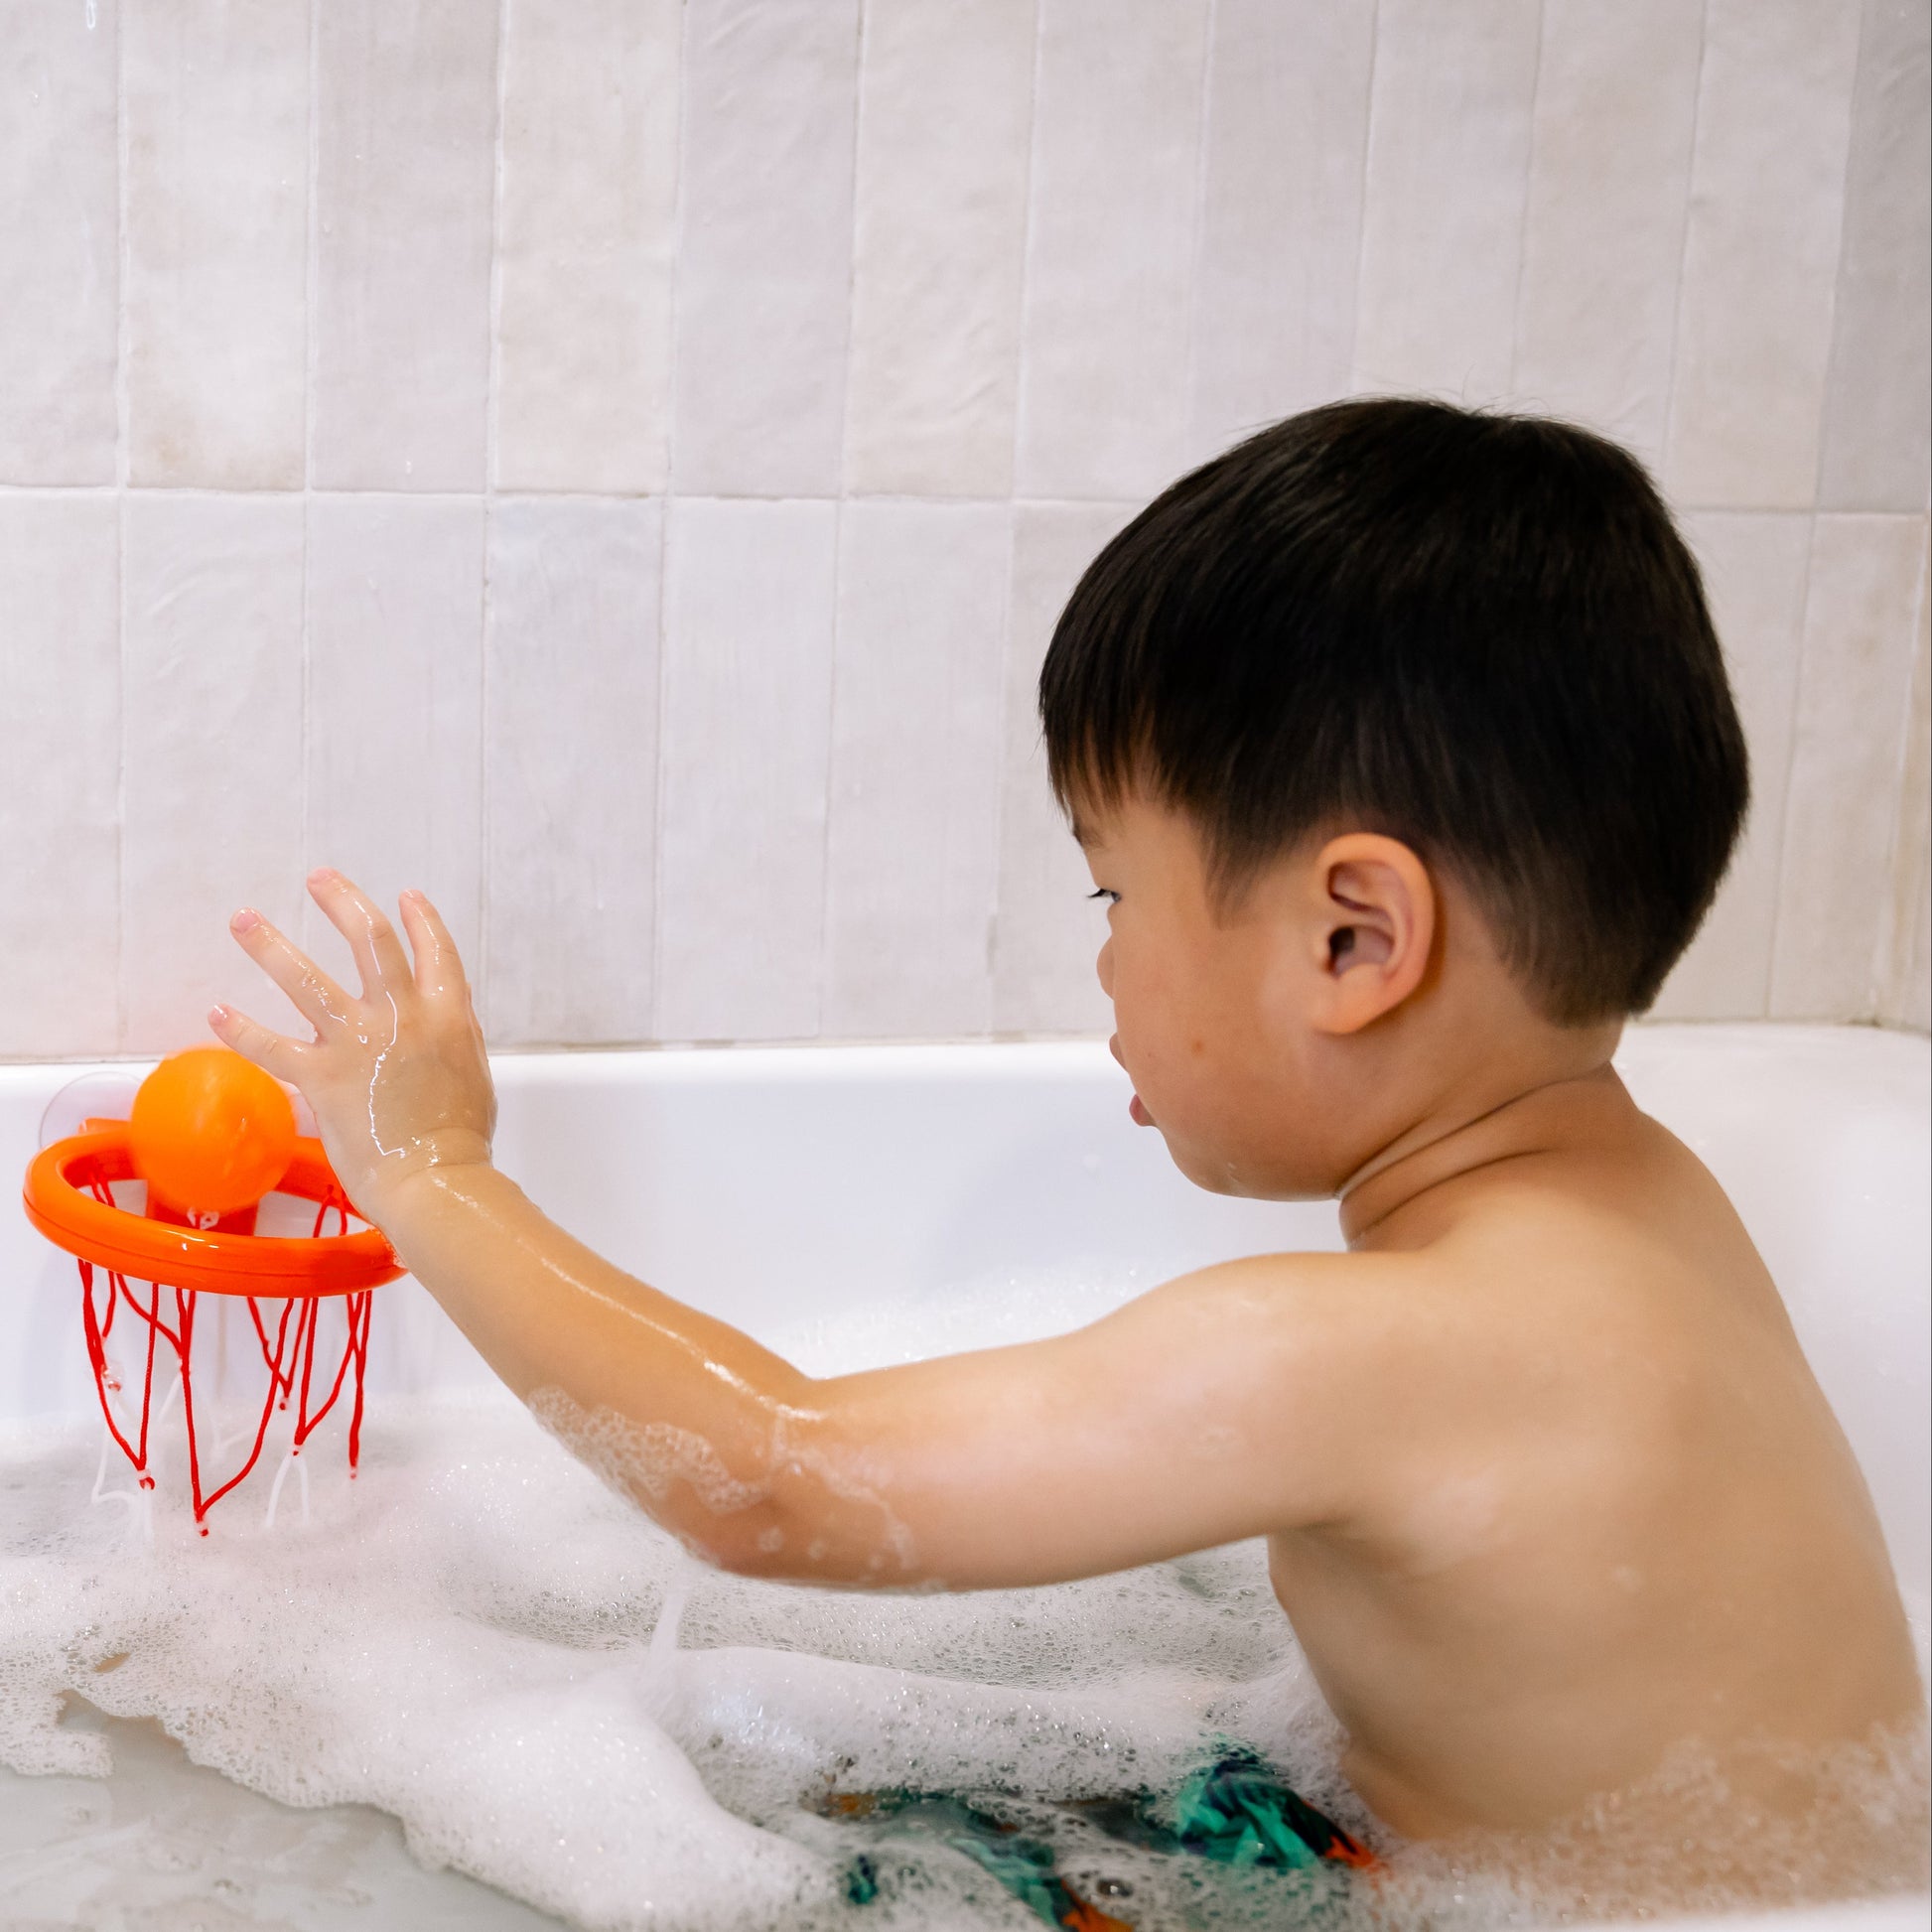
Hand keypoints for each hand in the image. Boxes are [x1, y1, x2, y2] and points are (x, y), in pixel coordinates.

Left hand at [211, 869, 495, 1225]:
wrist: (435, 1178)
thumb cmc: (461, 1138)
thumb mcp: (472, 1072)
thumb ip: (454, 1034)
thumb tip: (442, 1013)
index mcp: (448, 1014)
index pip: (434, 950)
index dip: (421, 920)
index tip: (405, 897)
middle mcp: (402, 1016)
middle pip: (369, 938)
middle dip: (341, 900)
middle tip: (318, 879)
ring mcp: (358, 1043)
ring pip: (305, 979)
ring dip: (269, 944)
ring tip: (243, 918)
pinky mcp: (322, 1078)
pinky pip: (270, 1046)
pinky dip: (241, 1028)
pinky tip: (218, 1011)